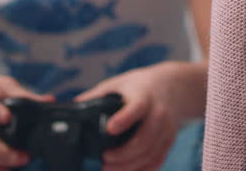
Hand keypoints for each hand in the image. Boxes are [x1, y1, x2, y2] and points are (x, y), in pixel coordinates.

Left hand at [77, 61, 201, 170]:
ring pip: (151, 154)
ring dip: (129, 166)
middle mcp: (158, 113)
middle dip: (123, 153)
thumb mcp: (118, 83)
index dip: (124, 119)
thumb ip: (97, 95)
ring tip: (109, 169)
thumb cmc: (140, 86)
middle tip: (104, 158)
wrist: (172, 87)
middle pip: (145, 138)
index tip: (109, 129)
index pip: (137, 107)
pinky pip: (157, 161)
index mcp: (144, 95)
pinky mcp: (169, 140)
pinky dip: (142, 170)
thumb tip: (73, 107)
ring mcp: (166, 128)